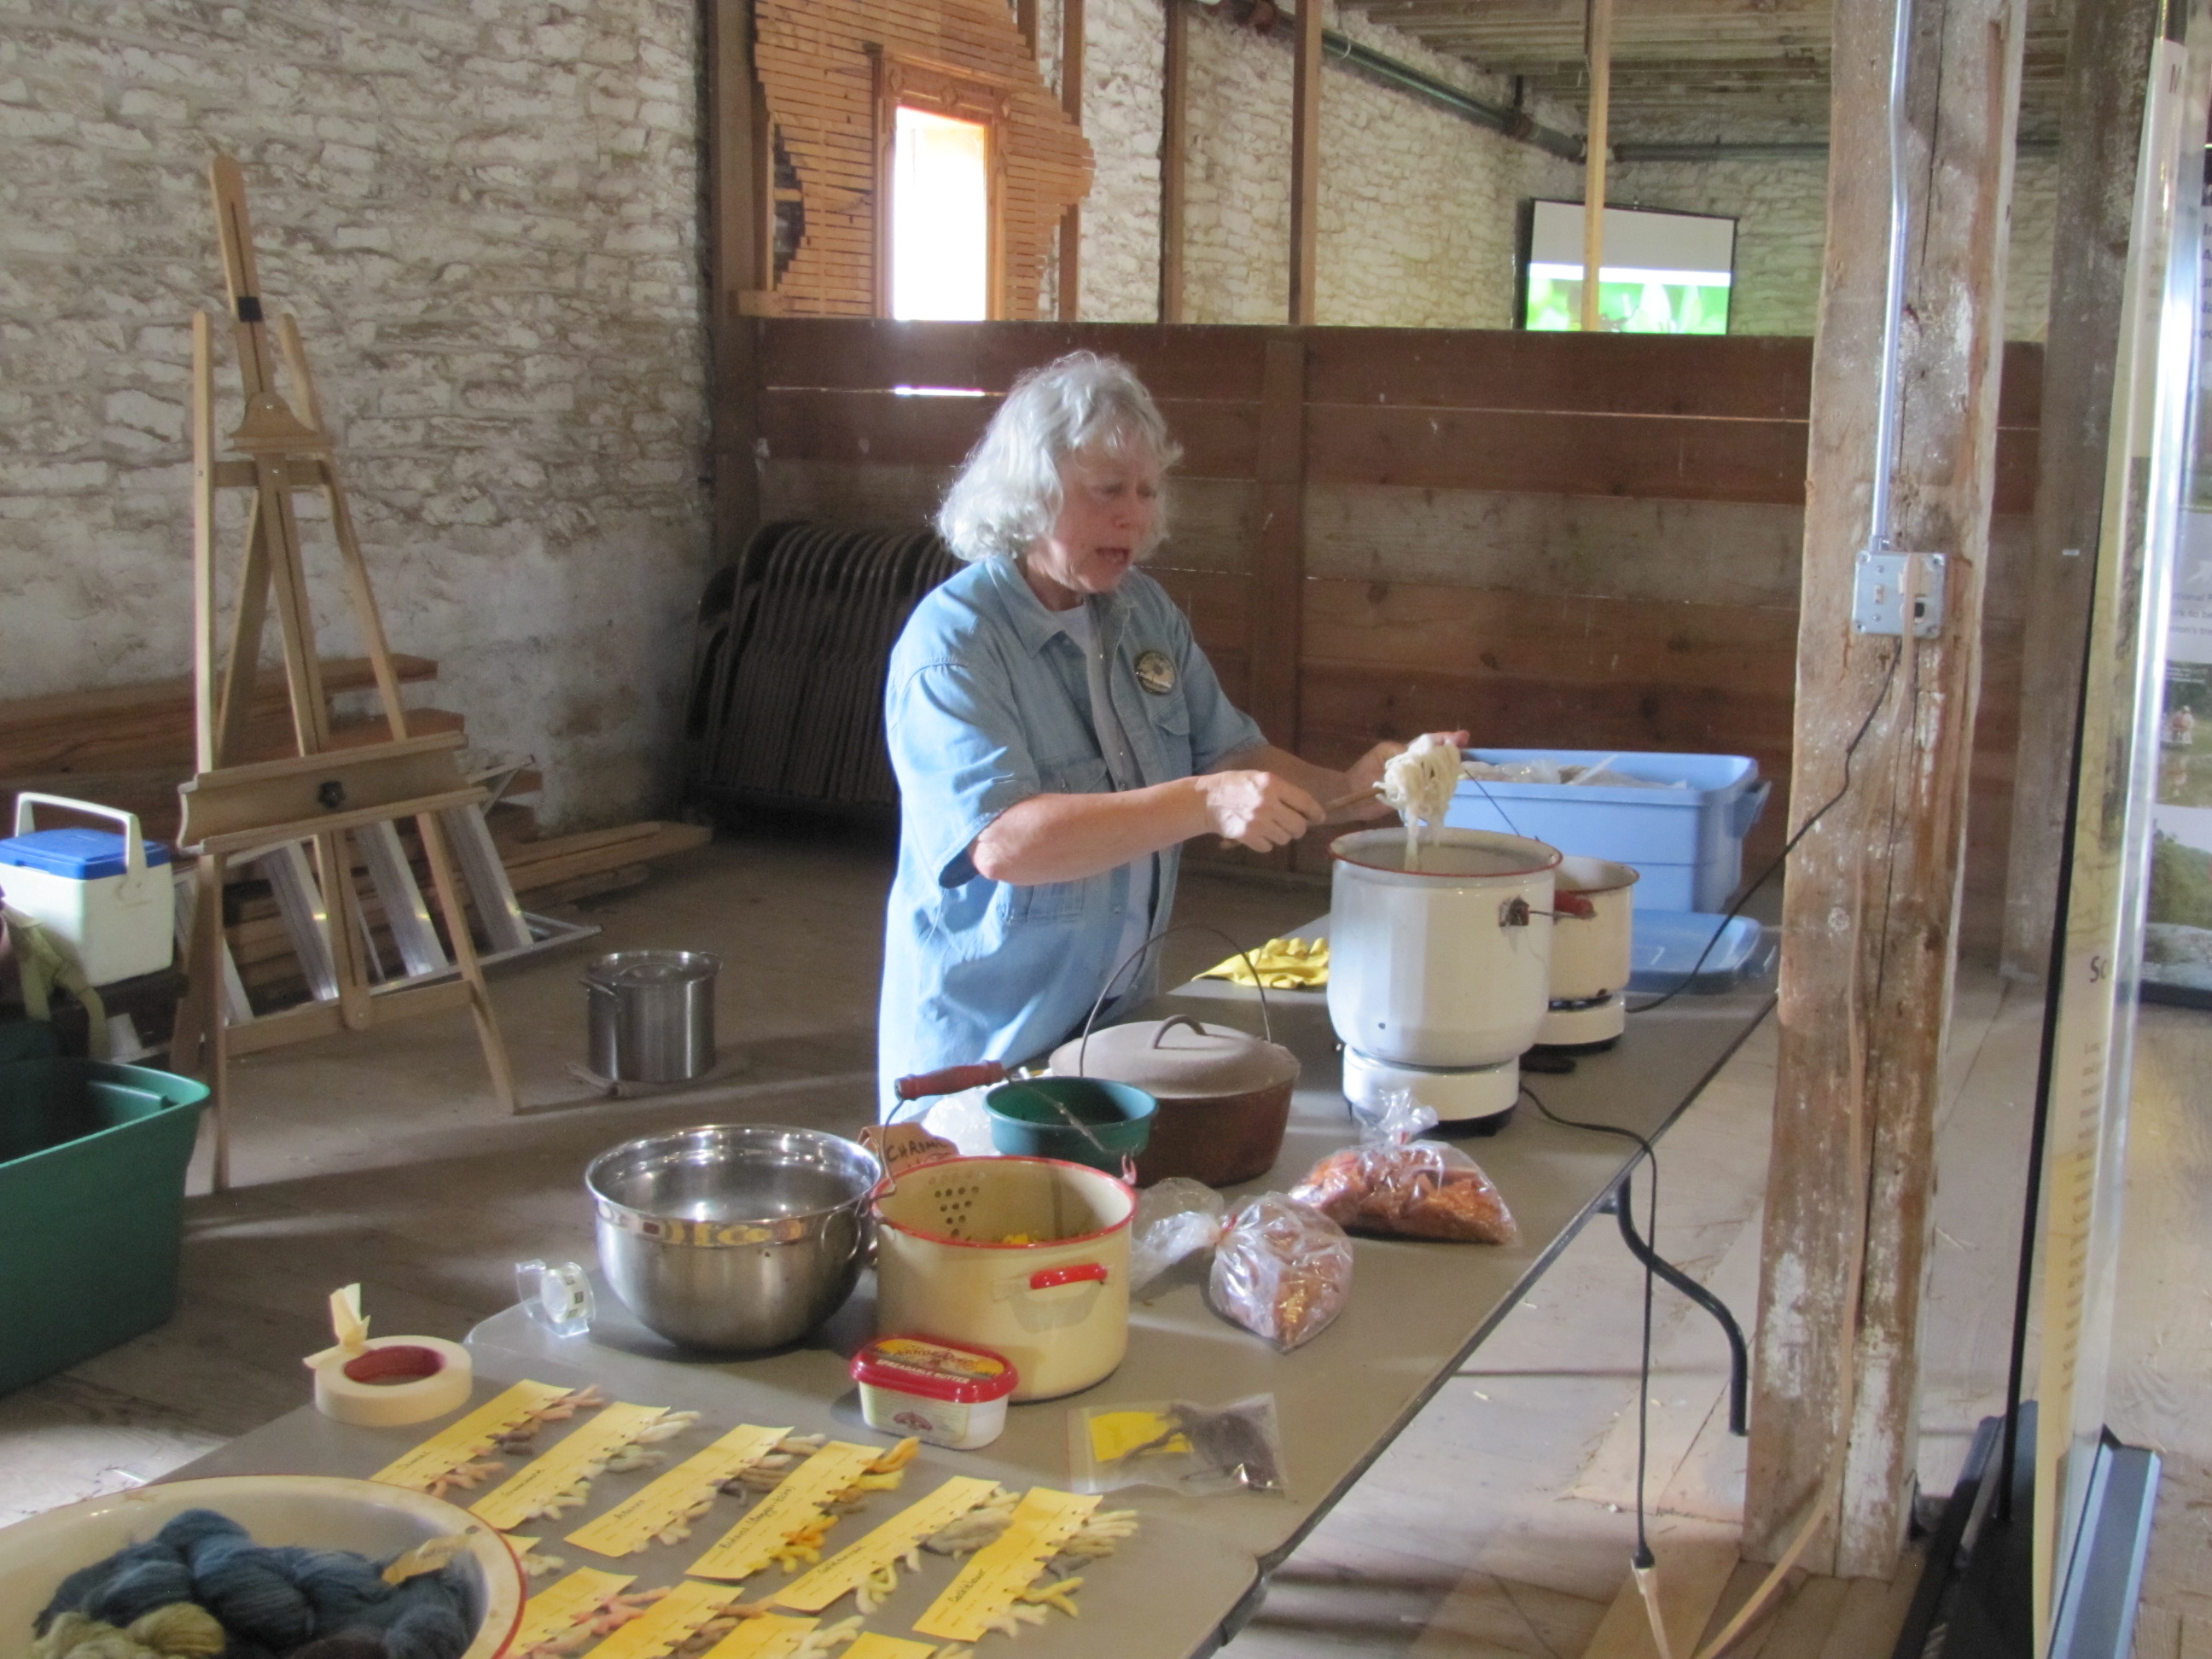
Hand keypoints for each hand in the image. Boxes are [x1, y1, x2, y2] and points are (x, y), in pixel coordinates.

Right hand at [1193, 770, 1324, 851]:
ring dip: (1280, 835)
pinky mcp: (1248, 837)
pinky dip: (1265, 842)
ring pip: (1284, 839)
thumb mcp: (1260, 778)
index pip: (1304, 802)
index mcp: (1272, 784)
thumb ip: (1282, 791)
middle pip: (1298, 826)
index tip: (1319, 818)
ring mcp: (1258, 822)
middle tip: (1291, 824)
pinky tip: (1257, 833)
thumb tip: (1306, 809)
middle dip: (1297, 827)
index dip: (1315, 812)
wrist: (1207, 800)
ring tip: (1269, 826)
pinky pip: (1268, 847)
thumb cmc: (1236, 785)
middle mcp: (1267, 803)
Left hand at [1340, 730, 1469, 819]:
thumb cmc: (1362, 774)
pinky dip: (1436, 790)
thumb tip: (1424, 761)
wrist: (1350, 796)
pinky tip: (1447, 788)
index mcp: (1403, 753)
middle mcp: (1410, 767)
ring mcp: (1411, 782)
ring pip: (1433, 775)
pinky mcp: (1410, 797)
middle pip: (1434, 758)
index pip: (1426, 744)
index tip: (1462, 736)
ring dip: (1446, 771)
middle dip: (1449, 753)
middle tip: (1465, 745)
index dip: (1444, 739)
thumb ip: (1403, 755)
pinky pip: (1426, 793)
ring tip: (1460, 764)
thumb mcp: (1383, 755)